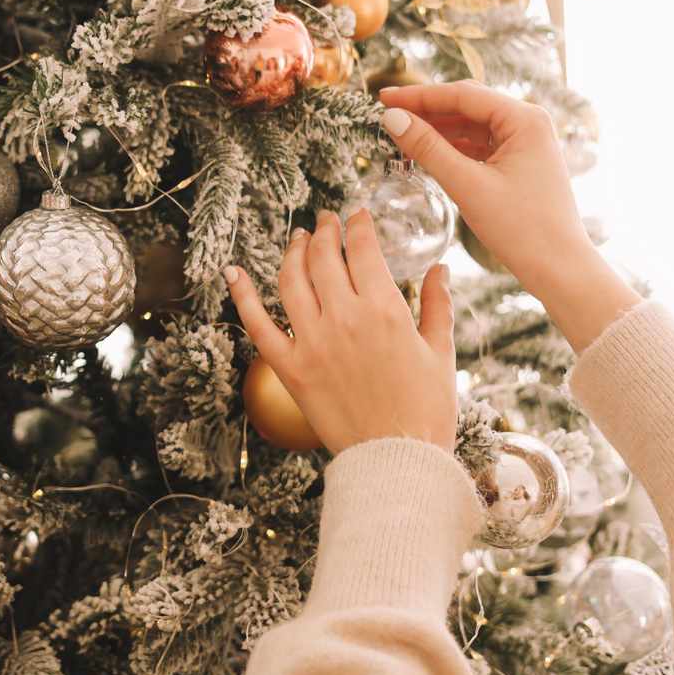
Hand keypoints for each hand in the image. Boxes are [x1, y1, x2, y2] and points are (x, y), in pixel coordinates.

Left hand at [224, 209, 456, 452]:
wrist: (397, 459)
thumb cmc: (427, 408)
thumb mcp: (440, 352)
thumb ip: (437, 304)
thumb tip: (439, 268)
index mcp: (384, 310)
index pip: (362, 249)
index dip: (358, 225)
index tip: (357, 215)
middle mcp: (342, 319)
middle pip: (323, 258)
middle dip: (325, 231)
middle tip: (326, 221)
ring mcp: (311, 342)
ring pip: (291, 280)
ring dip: (292, 252)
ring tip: (299, 239)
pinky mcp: (289, 368)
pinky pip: (257, 324)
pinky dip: (242, 295)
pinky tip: (233, 272)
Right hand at [377, 81, 639, 348]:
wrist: (558, 267)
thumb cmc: (522, 228)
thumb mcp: (467, 185)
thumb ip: (428, 148)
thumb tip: (392, 119)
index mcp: (525, 119)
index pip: (462, 95)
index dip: (418, 95)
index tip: (383, 97)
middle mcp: (528, 123)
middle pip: (466, 106)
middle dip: (426, 110)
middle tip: (387, 113)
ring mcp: (525, 143)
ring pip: (470, 126)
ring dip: (436, 129)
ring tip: (400, 133)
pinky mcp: (519, 162)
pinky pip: (478, 145)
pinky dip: (450, 147)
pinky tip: (425, 152)